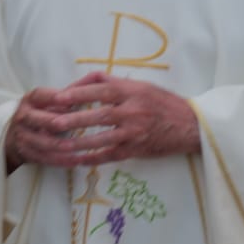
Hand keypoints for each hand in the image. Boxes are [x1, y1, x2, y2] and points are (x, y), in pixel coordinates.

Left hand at [3, 72, 199, 169]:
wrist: (190, 126)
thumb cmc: (163, 103)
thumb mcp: (142, 86)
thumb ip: (115, 83)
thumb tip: (84, 83)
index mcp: (134, 91)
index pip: (102, 88)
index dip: (79, 92)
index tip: (60, 97)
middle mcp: (134, 110)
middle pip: (99, 114)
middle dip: (74, 118)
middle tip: (53, 122)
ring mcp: (135, 132)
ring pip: (103, 138)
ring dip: (80, 142)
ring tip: (61, 144)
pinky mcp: (137, 149)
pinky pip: (111, 155)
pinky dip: (94, 158)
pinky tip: (79, 160)